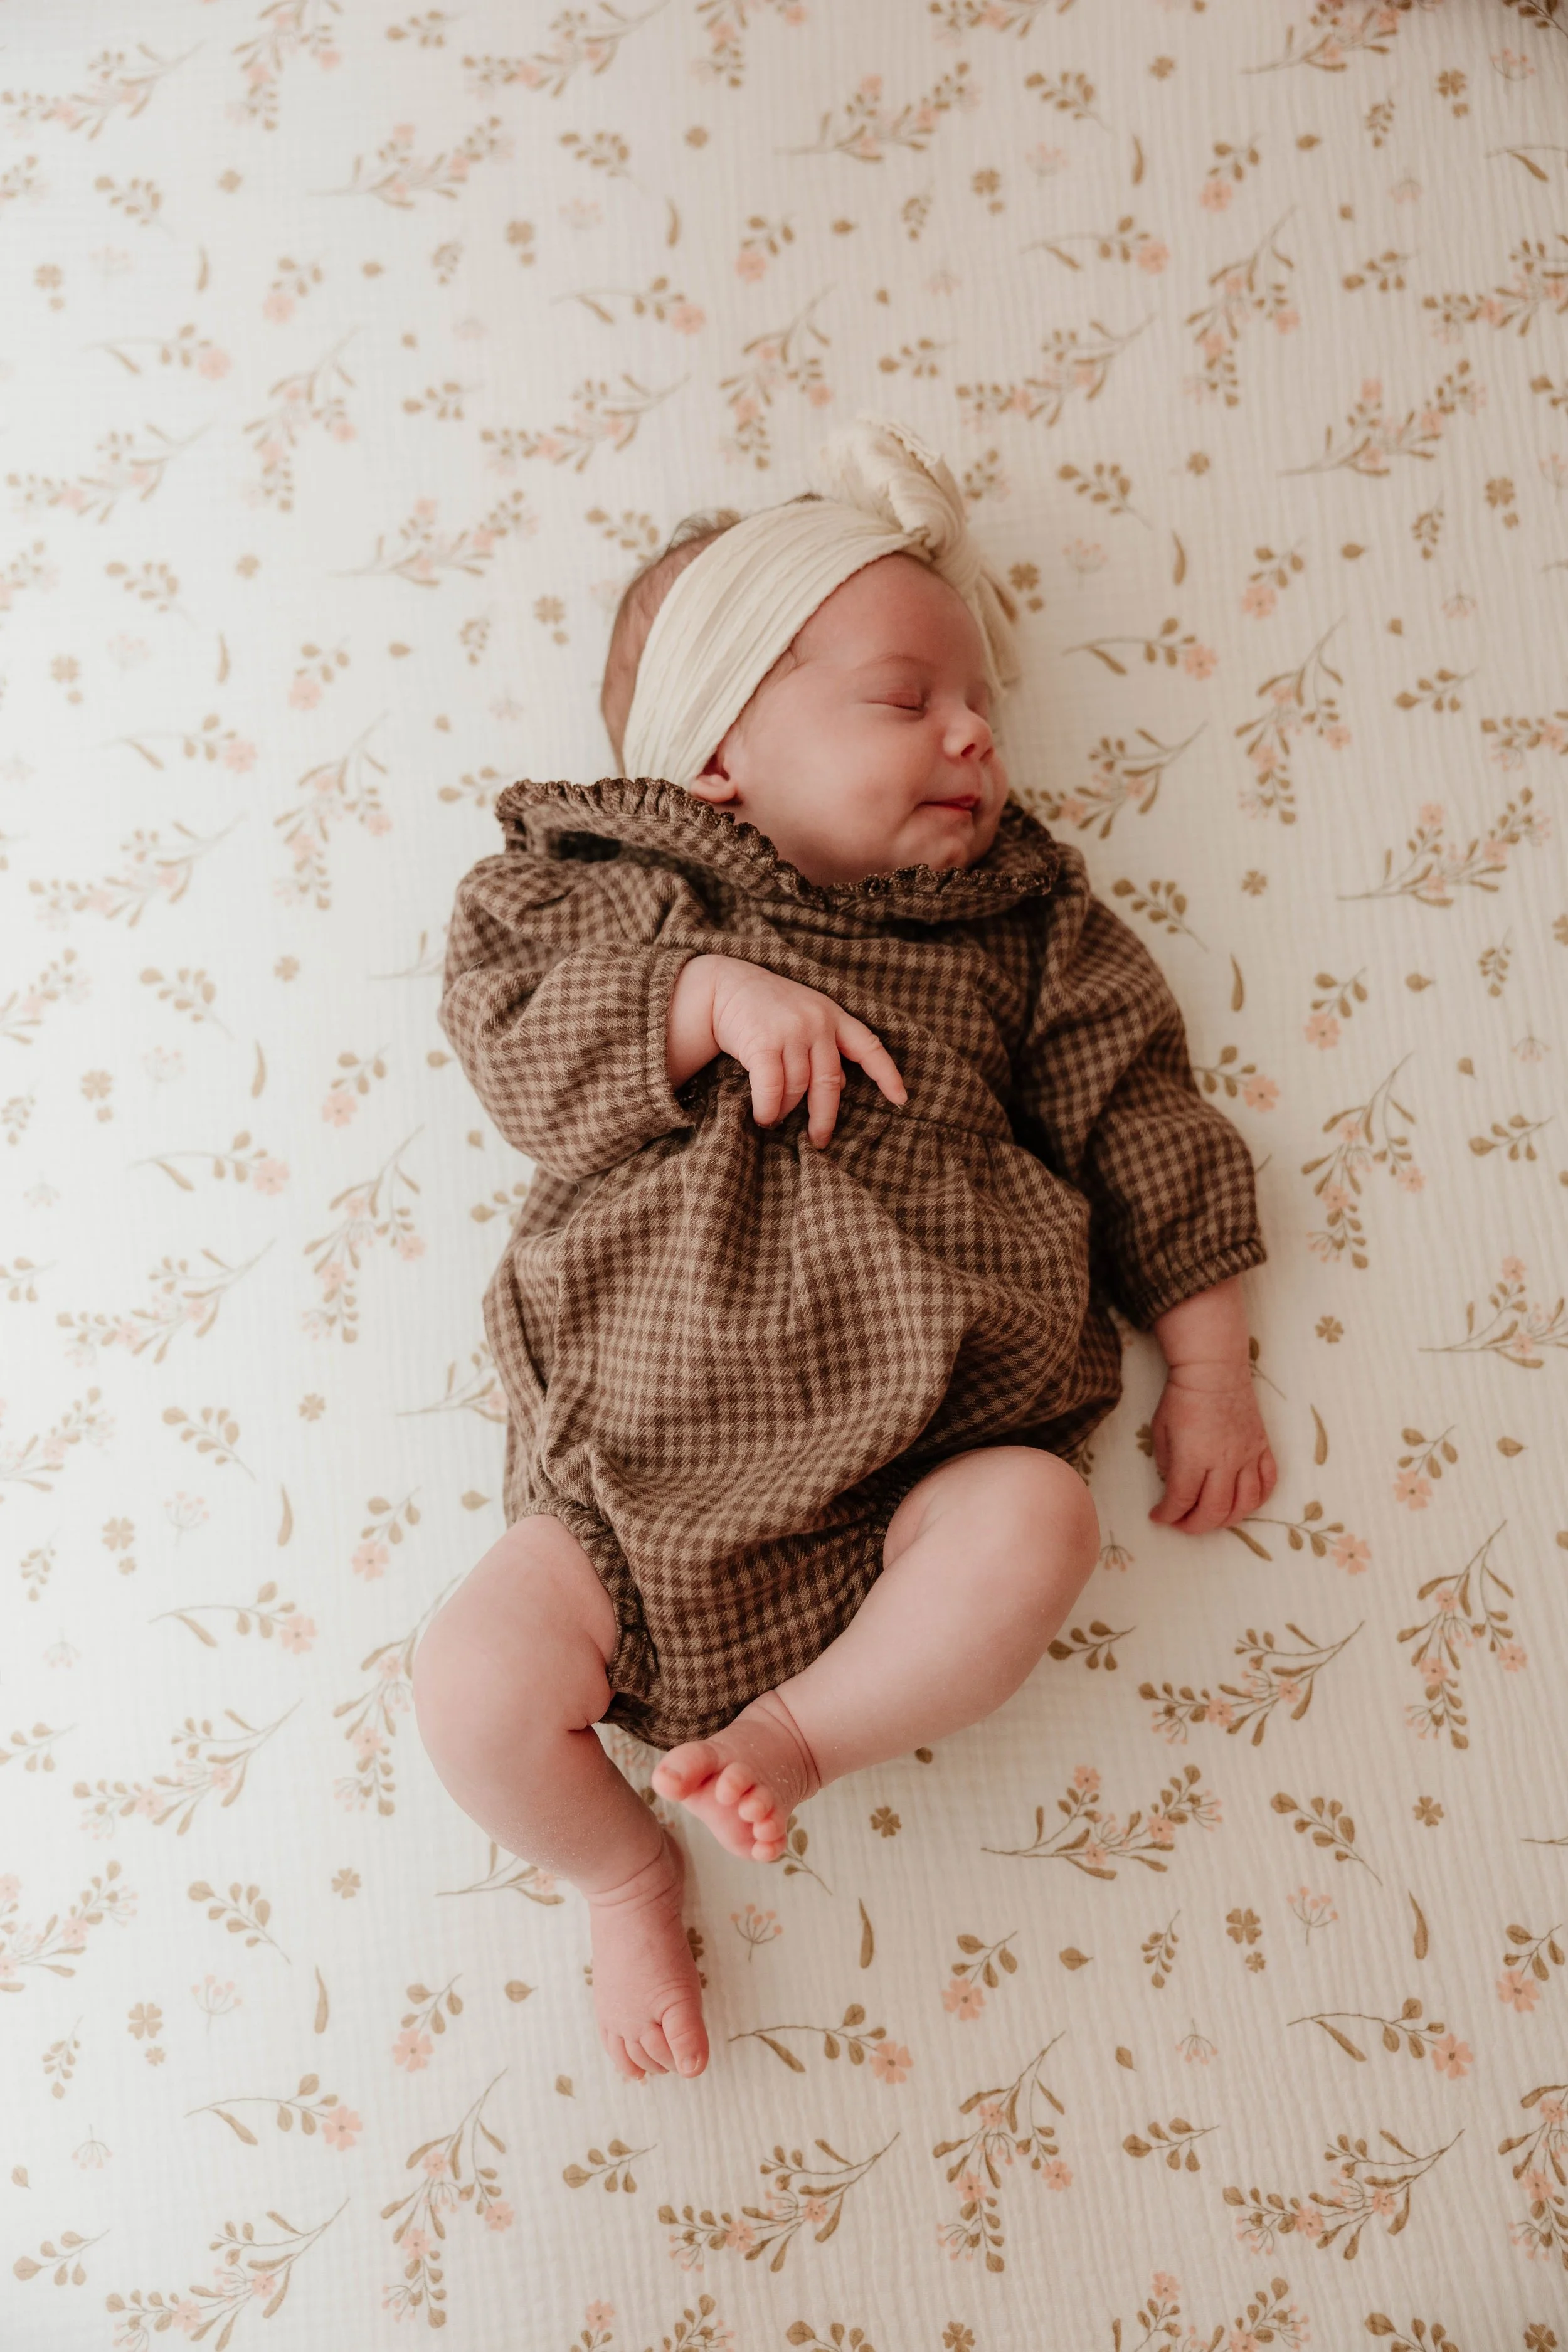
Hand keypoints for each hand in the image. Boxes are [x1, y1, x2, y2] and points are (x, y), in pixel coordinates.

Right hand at [704, 955, 907, 1148]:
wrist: (725, 985)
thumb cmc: (768, 1009)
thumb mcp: (805, 1018)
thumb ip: (824, 1047)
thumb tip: (838, 1087)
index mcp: (833, 1016)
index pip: (868, 1046)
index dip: (887, 1074)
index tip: (900, 1099)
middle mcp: (817, 1022)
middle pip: (830, 1083)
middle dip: (824, 1117)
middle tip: (818, 1140)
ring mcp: (791, 1031)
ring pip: (798, 1088)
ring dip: (786, 1111)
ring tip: (775, 1119)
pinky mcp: (763, 1042)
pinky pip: (772, 1088)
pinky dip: (768, 1108)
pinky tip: (764, 1116)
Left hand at [1147, 1360, 1276, 1534]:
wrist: (1214, 1369)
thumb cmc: (1182, 1396)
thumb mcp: (1161, 1430)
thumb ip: (1166, 1462)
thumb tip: (1174, 1485)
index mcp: (1194, 1456)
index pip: (1182, 1499)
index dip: (1168, 1514)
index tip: (1158, 1516)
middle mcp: (1225, 1460)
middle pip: (1215, 1509)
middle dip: (1195, 1525)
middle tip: (1182, 1524)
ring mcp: (1248, 1455)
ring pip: (1245, 1503)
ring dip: (1227, 1520)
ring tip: (1210, 1519)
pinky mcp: (1262, 1447)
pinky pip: (1268, 1482)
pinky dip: (1257, 1501)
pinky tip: (1242, 1504)